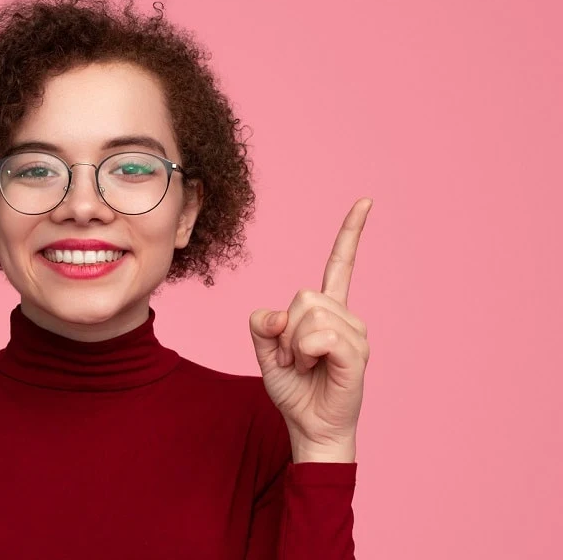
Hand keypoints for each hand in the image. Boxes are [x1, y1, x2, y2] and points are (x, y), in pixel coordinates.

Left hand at [249, 198, 372, 461]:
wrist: (309, 426)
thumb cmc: (293, 389)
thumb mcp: (265, 351)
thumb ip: (262, 324)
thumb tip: (278, 314)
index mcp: (327, 311)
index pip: (340, 264)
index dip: (350, 233)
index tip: (366, 201)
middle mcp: (346, 317)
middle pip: (303, 294)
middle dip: (284, 330)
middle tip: (291, 358)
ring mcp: (355, 334)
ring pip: (308, 315)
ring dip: (292, 346)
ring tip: (304, 366)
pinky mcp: (356, 354)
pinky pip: (319, 336)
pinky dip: (304, 353)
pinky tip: (313, 368)